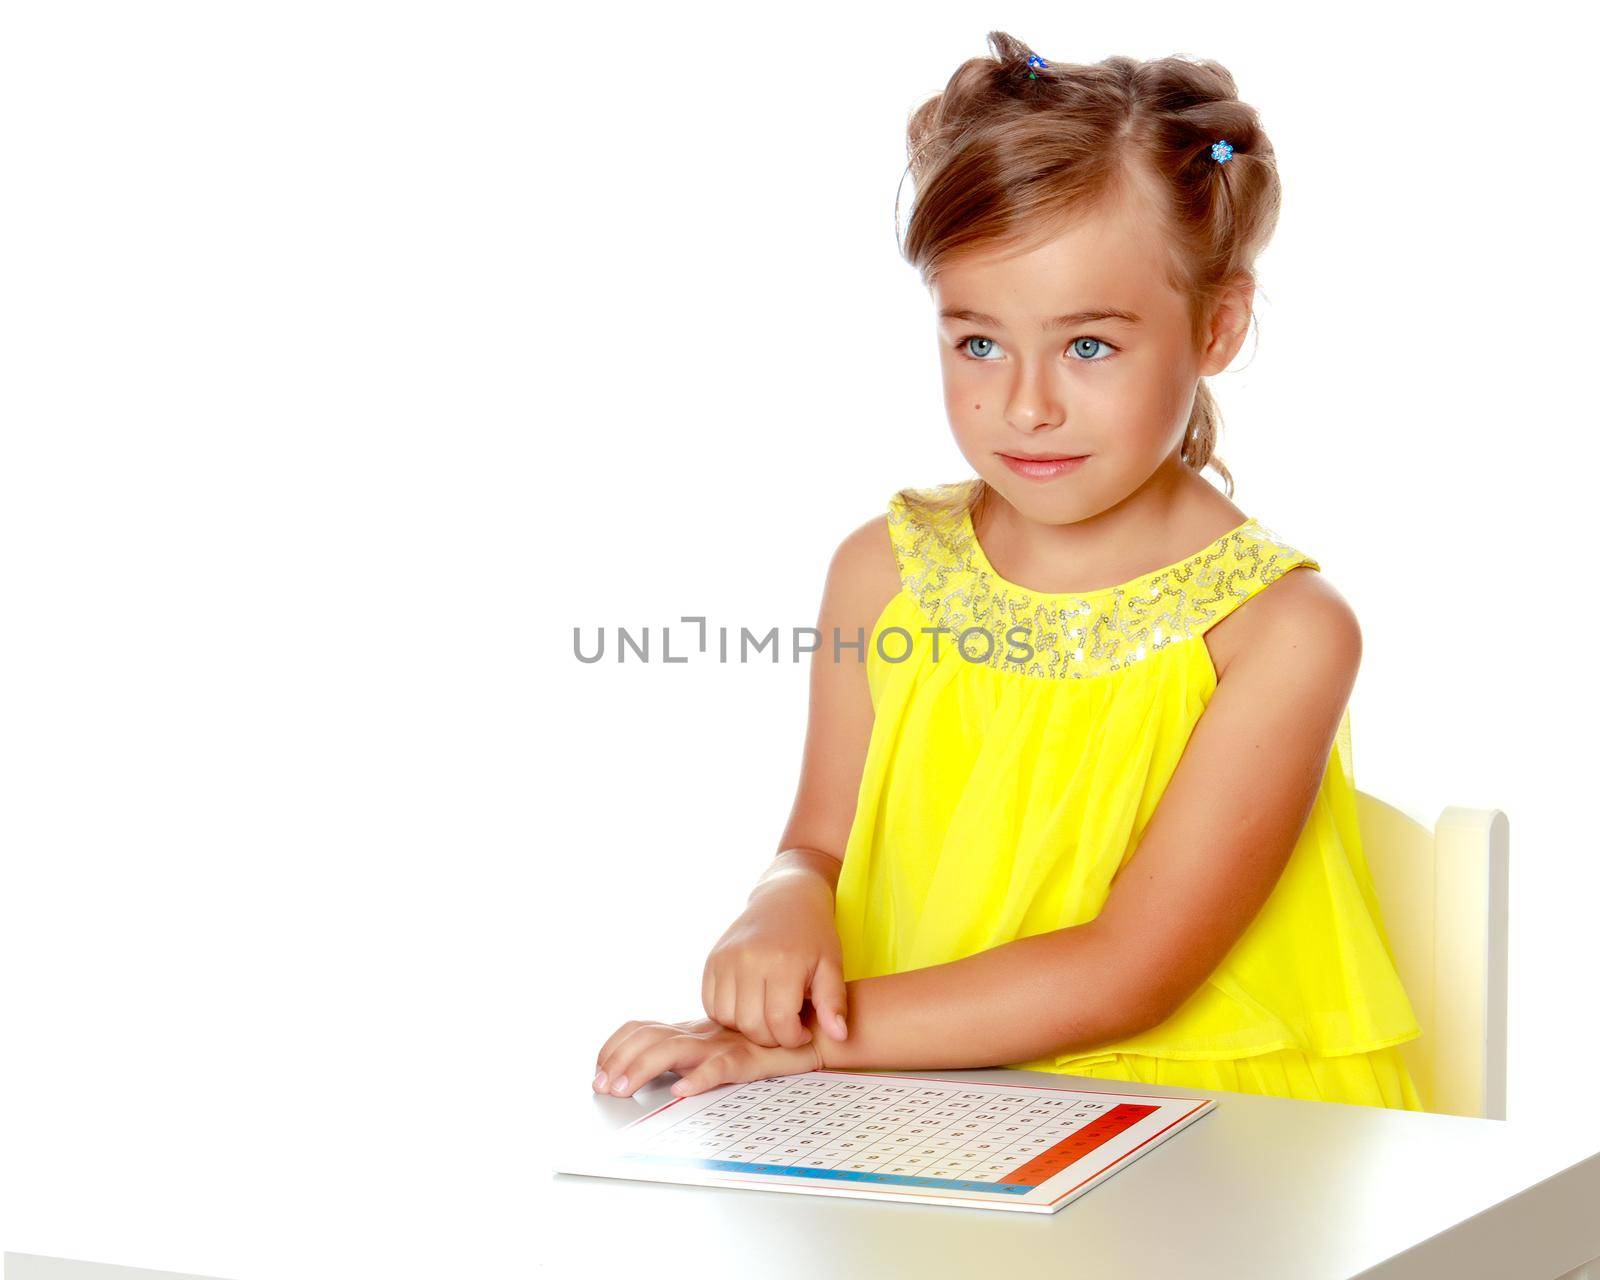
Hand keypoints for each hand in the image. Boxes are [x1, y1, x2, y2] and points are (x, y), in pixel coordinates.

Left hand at [592, 1015, 822, 1099]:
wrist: (813, 1031)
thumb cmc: (766, 1044)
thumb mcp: (720, 1048)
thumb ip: (692, 1055)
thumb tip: (657, 1075)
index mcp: (692, 1030)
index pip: (642, 1028)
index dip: (614, 1047)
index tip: (597, 1070)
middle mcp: (702, 1033)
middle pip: (648, 1038)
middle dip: (618, 1062)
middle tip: (601, 1088)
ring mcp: (724, 1044)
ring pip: (674, 1050)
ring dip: (642, 1069)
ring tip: (623, 1089)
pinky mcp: (749, 1058)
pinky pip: (722, 1067)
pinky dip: (699, 1078)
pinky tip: (682, 1090)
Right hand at [702, 877, 848, 1049]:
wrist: (785, 898)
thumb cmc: (814, 935)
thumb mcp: (832, 966)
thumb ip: (833, 1003)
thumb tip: (839, 1036)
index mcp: (783, 962)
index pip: (780, 1023)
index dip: (793, 1038)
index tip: (803, 1031)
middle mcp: (749, 960)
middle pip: (751, 1025)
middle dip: (771, 1037)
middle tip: (786, 1026)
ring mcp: (726, 959)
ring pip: (728, 1019)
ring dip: (748, 1027)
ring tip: (768, 1014)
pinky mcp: (713, 960)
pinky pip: (711, 1004)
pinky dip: (728, 1014)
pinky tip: (750, 1005)